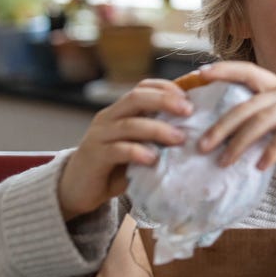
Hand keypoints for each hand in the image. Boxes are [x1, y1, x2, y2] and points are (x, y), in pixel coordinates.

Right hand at [57, 79, 191, 219]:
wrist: (79, 189)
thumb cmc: (116, 166)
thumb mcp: (138, 146)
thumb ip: (157, 136)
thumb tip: (196, 130)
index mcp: (121, 111)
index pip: (143, 87)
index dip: (166, 87)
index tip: (190, 96)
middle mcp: (108, 117)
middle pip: (136, 98)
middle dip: (165, 100)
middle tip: (189, 110)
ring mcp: (99, 136)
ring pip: (129, 124)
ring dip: (157, 129)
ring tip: (179, 138)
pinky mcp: (94, 156)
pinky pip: (117, 150)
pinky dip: (137, 152)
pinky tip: (153, 159)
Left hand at [195, 61, 275, 168]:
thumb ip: (275, 121)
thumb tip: (245, 140)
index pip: (248, 71)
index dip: (224, 69)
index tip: (200, 74)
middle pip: (247, 105)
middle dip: (221, 125)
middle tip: (200, 145)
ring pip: (262, 120)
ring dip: (240, 142)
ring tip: (224, 162)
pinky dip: (272, 150)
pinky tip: (260, 166)